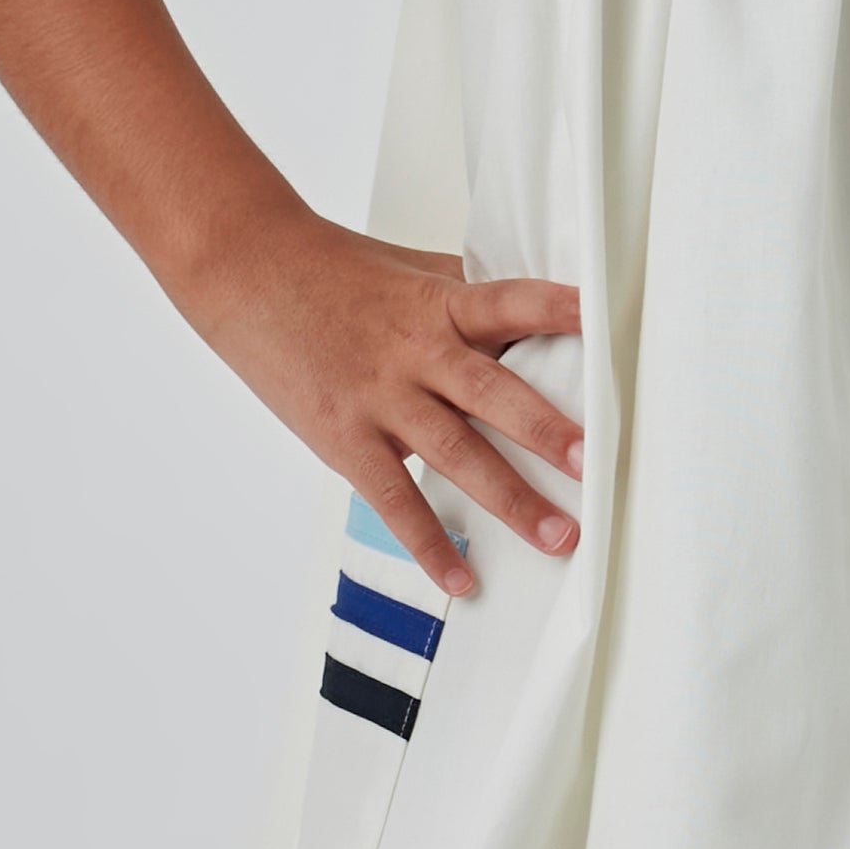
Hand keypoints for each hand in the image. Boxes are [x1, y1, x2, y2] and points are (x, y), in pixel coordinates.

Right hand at [188, 215, 583, 600]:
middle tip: (594, 465)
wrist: (246, 270)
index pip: (511, 302)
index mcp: (439, 303)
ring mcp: (380, 398)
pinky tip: (461, 579)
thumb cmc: (331, 269)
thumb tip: (531, 317)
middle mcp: (416, 352)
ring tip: (558, 536)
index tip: (603, 323)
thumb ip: (467, 296)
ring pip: (456, 453)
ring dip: (511, 499)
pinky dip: (428, 544)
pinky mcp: (345, 437)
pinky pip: (394, 500)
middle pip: (492, 393)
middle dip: (547, 431)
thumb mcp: (409, 270)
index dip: (558, 309)